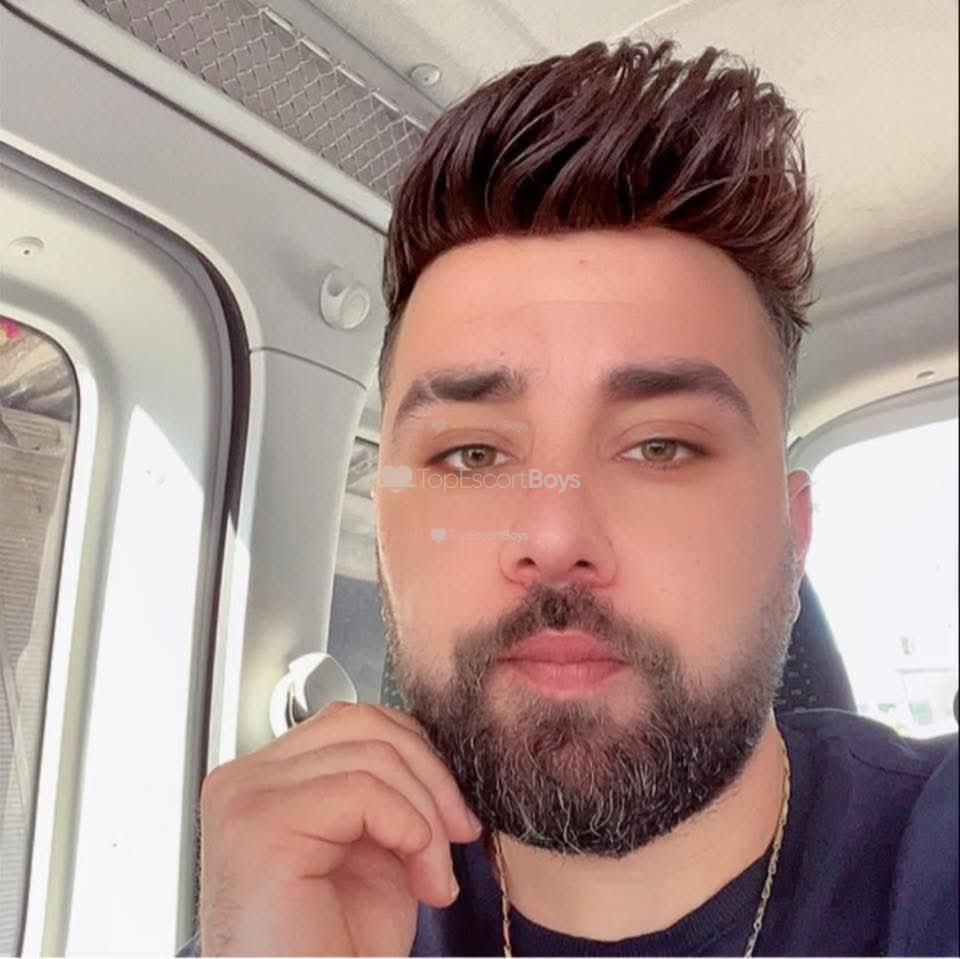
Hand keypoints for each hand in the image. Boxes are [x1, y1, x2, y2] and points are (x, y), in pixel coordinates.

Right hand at [196, 701, 481, 955]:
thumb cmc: (332, 952)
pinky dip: (412, 830)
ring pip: (371, 753)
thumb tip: (430, 748)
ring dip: (427, 817)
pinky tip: (420, 881)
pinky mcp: (259, 824)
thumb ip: (382, 790)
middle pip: (362, 723)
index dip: (416, 755)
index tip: (453, 813)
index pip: (351, 722)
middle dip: (430, 776)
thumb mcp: (371, 849)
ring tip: (435, 878)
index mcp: (266, 782)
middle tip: (459, 835)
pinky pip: (364, 790)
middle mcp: (244, 781)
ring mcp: (245, 797)